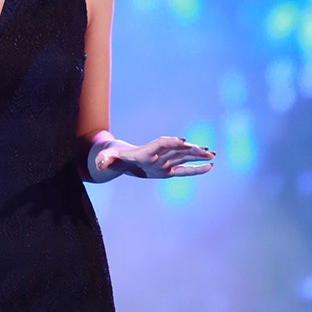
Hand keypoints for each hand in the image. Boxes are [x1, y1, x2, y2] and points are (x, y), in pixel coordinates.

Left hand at [95, 136, 215, 178]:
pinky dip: (196, 168)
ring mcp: (164, 162)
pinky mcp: (168, 170)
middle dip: (189, 149)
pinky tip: (209, 166)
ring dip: (197, 156)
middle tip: (204, 149)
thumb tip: (100, 164)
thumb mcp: (108, 159)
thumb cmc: (114, 158)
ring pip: (183, 158)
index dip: (170, 142)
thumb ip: (105, 160)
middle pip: (176, 150)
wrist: (121, 159)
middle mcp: (158, 155)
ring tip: (211, 154)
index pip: (160, 144)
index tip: (182, 141)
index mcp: (145, 152)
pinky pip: (184, 170)